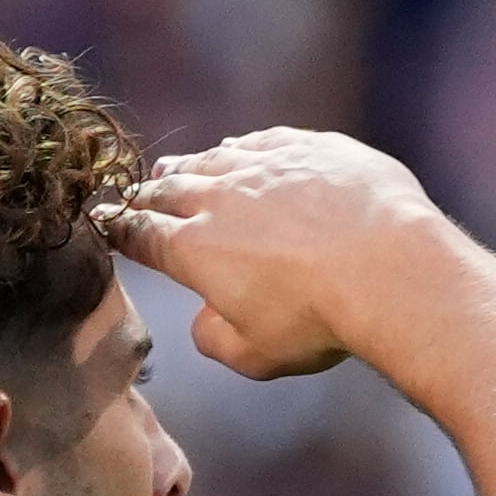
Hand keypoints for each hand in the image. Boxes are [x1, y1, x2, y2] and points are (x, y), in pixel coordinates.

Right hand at [94, 128, 452, 379]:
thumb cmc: (318, 321)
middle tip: (134, 195)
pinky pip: (263, 140)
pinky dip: (242, 146)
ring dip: (189, 166)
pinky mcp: (310, 148)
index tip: (106, 222)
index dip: (119, 228)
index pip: (141, 234)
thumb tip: (206, 315)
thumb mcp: (253, 355)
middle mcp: (219, 199)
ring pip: (213, 158)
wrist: (389, 269)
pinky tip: (239, 147)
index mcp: (193, 249)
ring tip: (174, 168)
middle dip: (147, 194)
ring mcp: (265, 166)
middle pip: (169, 190)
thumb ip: (214, 336)